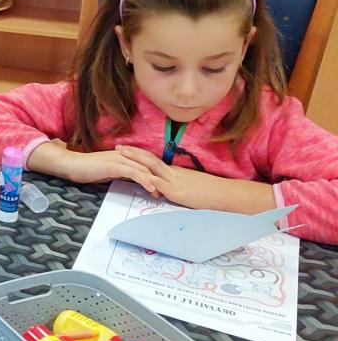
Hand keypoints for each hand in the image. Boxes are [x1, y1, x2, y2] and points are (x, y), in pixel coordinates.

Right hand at [29, 141, 160, 193]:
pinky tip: (151, 189)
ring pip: (143, 169)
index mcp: (123, 157)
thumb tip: (132, 181)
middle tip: (165, 193)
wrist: (72, 164)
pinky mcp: (114, 165)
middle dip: (158, 180)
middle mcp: (124, 156)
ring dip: (154, 182)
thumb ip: (120, 174)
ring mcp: (119, 160)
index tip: (161, 187)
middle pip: (147, 166)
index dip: (154, 175)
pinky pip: (133, 173)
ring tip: (161, 194)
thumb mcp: (108, 172)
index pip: (144, 165)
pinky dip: (144, 180)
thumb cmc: (87, 169)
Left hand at [114, 145, 274, 212]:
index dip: (139, 154)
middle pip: (148, 159)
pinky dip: (146, 179)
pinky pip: (158, 183)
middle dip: (132, 153)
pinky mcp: (175, 191)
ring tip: (121, 156)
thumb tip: (165, 190)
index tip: (127, 149)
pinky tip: (135, 175)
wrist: (224, 193)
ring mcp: (173, 181)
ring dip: (135, 161)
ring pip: (151, 167)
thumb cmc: (209, 192)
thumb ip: (175, 186)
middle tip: (118, 146)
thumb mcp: (189, 186)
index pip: (153, 160)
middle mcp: (172, 173)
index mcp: (174, 171)